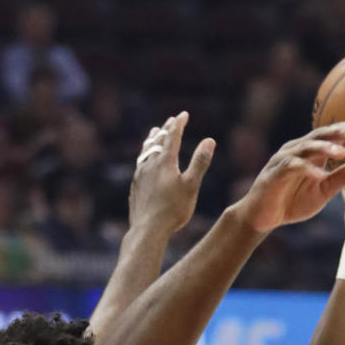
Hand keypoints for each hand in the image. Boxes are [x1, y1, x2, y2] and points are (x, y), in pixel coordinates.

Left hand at [128, 111, 215, 236]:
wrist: (147, 230)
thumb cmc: (173, 210)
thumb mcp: (191, 186)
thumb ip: (200, 162)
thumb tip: (209, 140)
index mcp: (165, 162)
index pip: (173, 136)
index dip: (179, 124)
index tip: (183, 114)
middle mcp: (150, 165)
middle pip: (157, 141)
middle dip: (165, 129)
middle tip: (170, 121)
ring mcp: (140, 176)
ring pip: (145, 151)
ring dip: (151, 140)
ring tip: (153, 133)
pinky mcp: (135, 188)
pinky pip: (139, 166)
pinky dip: (144, 157)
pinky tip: (144, 163)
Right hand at [234, 120, 344, 233]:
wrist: (262, 218)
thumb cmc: (292, 202)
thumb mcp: (324, 192)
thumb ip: (344, 177)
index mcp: (310, 152)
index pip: (331, 135)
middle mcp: (297, 150)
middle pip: (320, 135)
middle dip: (339, 131)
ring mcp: (284, 161)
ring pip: (306, 148)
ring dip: (324, 148)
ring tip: (342, 151)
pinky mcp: (274, 175)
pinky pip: (291, 167)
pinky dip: (305, 169)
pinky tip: (319, 174)